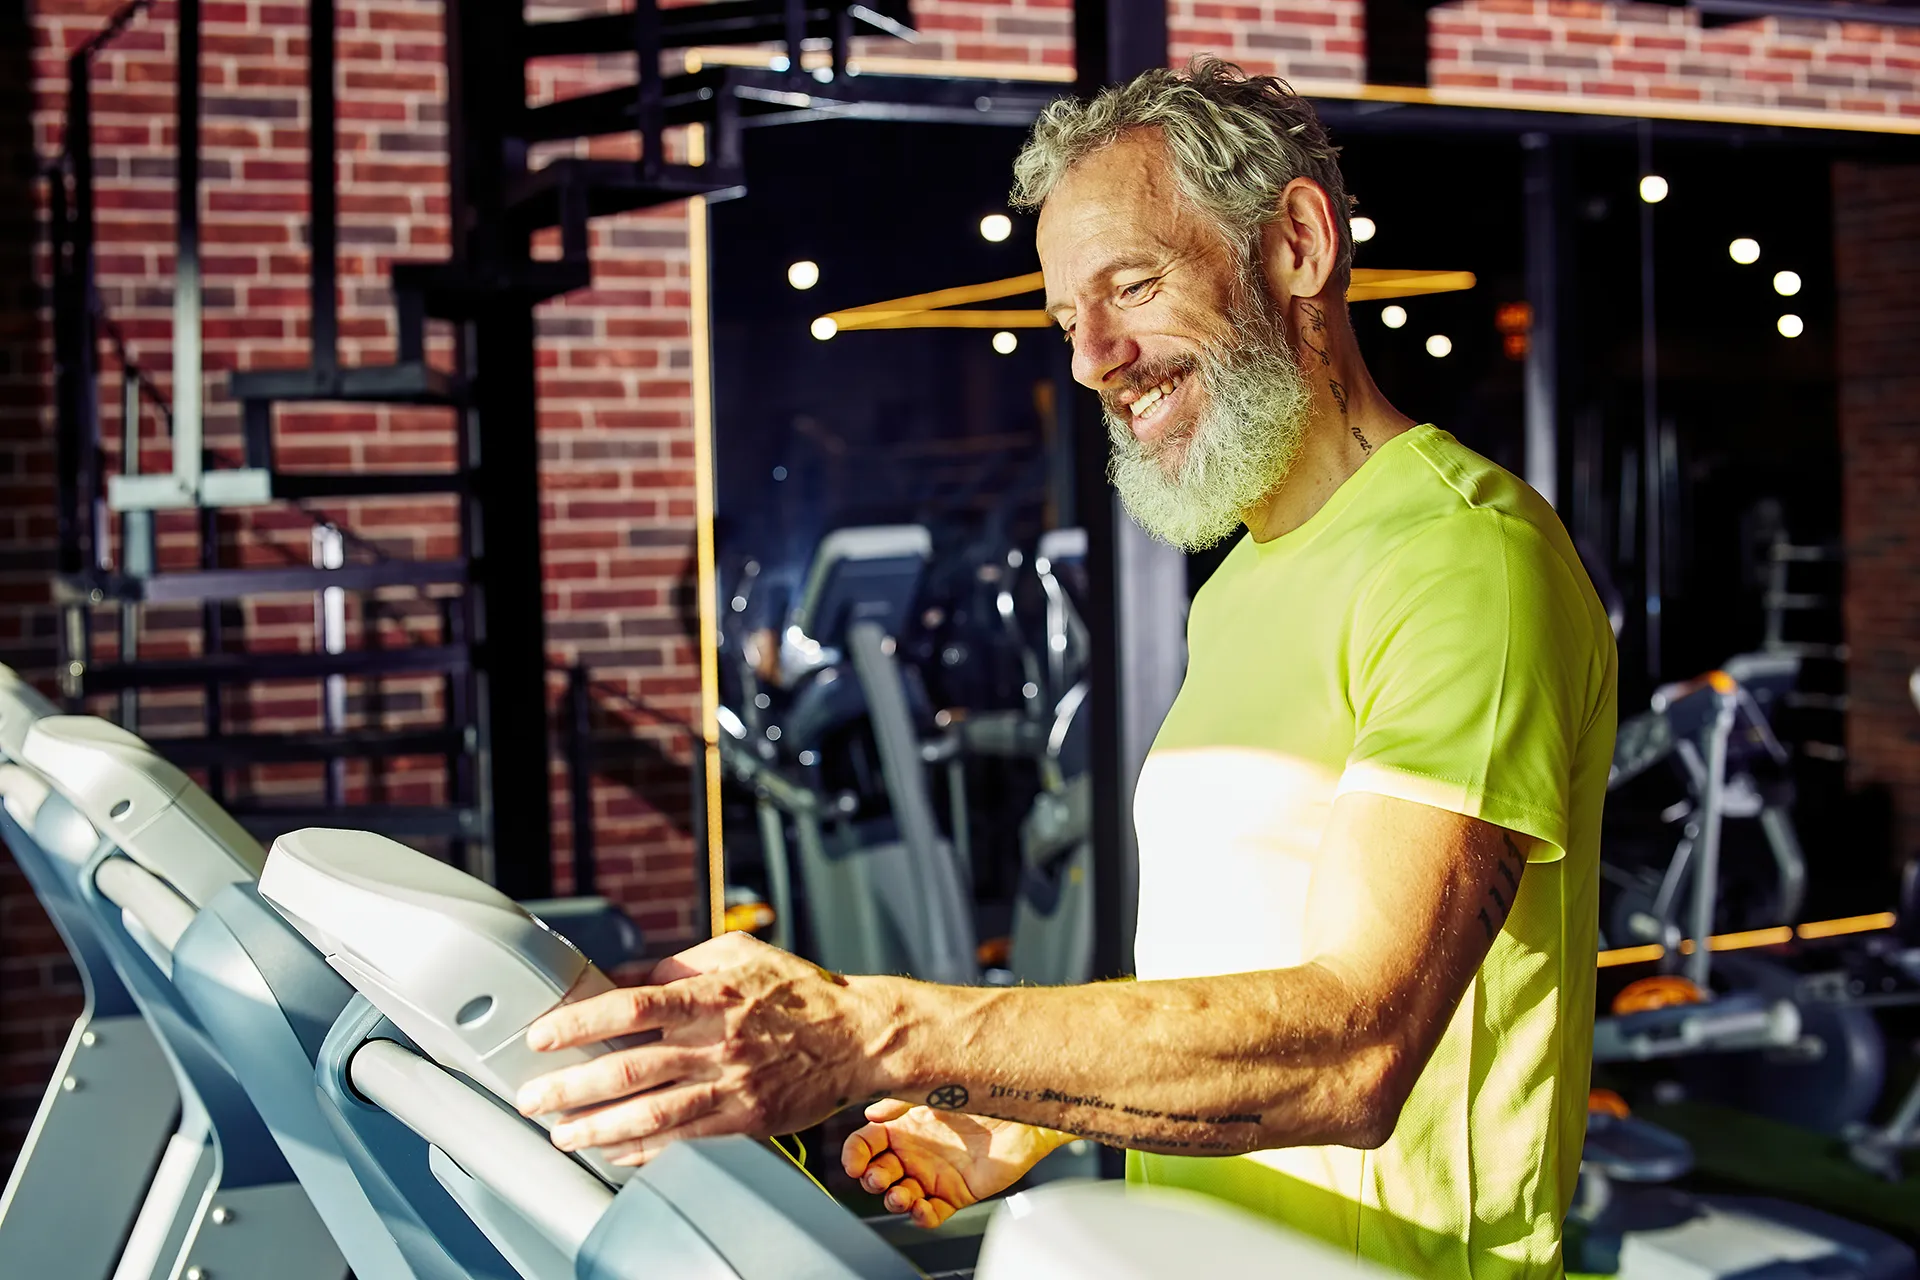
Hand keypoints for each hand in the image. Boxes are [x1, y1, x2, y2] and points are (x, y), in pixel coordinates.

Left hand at [515, 933, 887, 1165]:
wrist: (857, 1036)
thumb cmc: (797, 991)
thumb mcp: (739, 953)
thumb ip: (681, 963)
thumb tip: (631, 977)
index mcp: (710, 996)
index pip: (631, 1007)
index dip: (581, 1023)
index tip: (543, 1036)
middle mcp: (716, 1043)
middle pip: (628, 1070)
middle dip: (571, 1088)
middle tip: (534, 1098)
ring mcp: (730, 1086)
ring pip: (650, 1115)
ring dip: (597, 1128)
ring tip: (563, 1134)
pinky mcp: (744, 1121)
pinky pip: (684, 1141)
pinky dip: (643, 1151)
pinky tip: (615, 1153)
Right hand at [842, 1101, 1069, 1227]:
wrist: (1022, 1110)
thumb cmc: (980, 1092)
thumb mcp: (931, 1090)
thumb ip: (899, 1102)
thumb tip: (869, 1115)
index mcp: (903, 1126)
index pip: (865, 1144)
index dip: (854, 1155)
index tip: (854, 1163)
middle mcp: (915, 1151)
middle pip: (877, 1173)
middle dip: (873, 1180)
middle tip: (880, 1177)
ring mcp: (934, 1173)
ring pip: (901, 1197)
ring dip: (894, 1200)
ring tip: (901, 1195)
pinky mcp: (956, 1192)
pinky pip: (933, 1213)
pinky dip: (922, 1217)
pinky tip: (921, 1209)